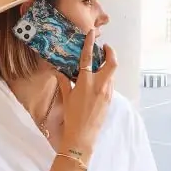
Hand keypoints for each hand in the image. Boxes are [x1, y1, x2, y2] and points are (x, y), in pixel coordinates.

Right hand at [56, 29, 117, 158]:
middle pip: (112, 62)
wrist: (82, 136)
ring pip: (112, 73)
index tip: (91, 34)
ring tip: (99, 65)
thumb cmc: (72, 118)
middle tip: (105, 48)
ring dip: (108, 66)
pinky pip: (110, 84)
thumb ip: (64, 82)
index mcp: (86, 83)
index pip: (88, 58)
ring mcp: (107, 93)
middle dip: (111, 52)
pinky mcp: (110, 100)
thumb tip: (58, 71)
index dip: (89, 44)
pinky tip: (98, 82)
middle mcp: (99, 85)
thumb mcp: (66, 98)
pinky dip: (106, 78)